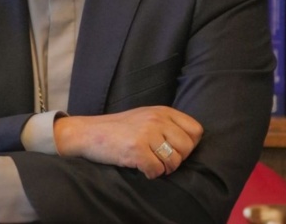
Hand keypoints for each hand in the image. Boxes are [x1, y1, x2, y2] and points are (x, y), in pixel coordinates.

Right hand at [53, 106, 202, 178]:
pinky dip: (150, 174)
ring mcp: (147, 133)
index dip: (189, 144)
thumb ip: (167, 124)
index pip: (196, 130)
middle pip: (187, 148)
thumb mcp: (146, 116)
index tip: (175, 149)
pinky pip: (157, 171)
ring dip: (164, 168)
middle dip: (177, 159)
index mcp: (162, 111)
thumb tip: (191, 142)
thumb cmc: (119, 128)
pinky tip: (140, 167)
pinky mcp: (137, 149)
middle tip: (161, 160)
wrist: (89, 132)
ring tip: (150, 163)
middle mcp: (157, 119)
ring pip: (174, 161)